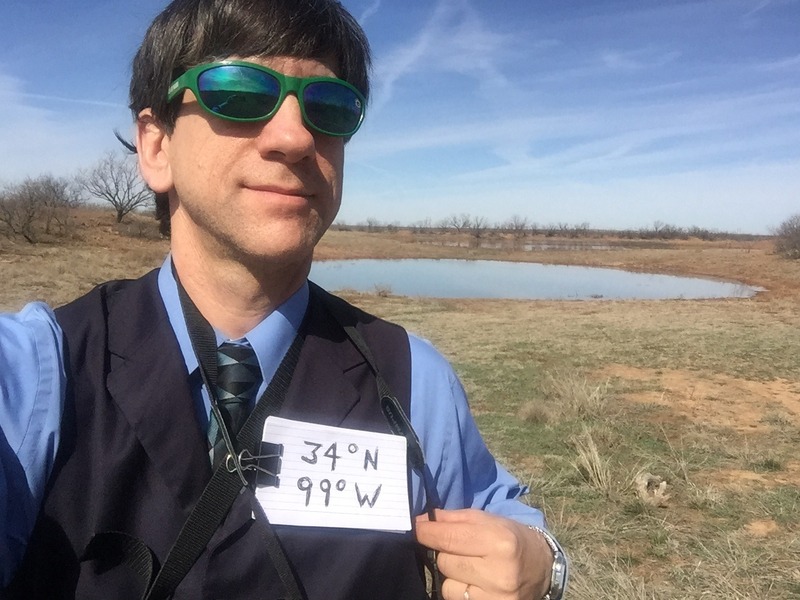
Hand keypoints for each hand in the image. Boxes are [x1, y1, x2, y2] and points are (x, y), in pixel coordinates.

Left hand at [415, 509, 552, 599]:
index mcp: (499, 541)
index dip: (427, 533)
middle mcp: (498, 572)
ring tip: (471, 568)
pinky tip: (474, 583)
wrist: (542, 567)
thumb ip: (453, 519)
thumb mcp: (488, 520)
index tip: (417, 528)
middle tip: (460, 549)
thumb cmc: (511, 538)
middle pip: (445, 563)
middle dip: (445, 553)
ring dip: (452, 576)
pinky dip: (460, 592)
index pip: (448, 538)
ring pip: (448, 587)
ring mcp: (496, 597)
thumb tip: (421, 521)